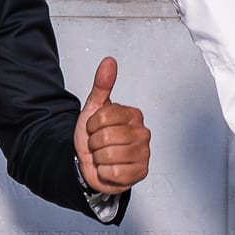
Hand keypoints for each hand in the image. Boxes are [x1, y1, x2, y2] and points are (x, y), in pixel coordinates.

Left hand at [74, 55, 150, 192]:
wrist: (90, 163)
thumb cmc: (94, 137)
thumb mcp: (94, 110)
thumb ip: (102, 85)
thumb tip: (109, 61)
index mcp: (134, 115)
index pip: (103, 117)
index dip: (92, 125)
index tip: (95, 129)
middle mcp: (143, 133)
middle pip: (105, 137)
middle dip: (95, 144)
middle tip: (99, 145)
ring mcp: (144, 154)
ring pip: (109, 156)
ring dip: (99, 159)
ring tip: (103, 157)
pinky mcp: (140, 173)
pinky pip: (114, 173)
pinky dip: (105, 173)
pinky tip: (109, 169)